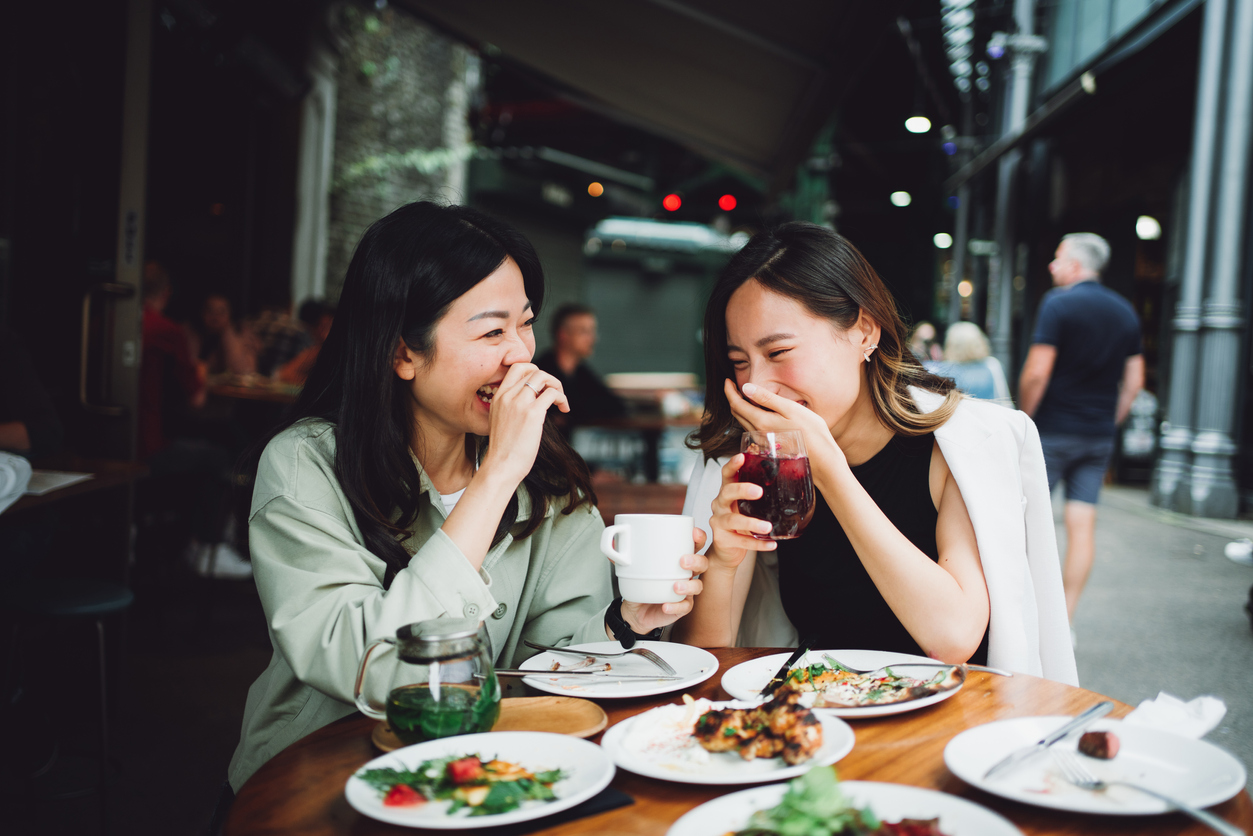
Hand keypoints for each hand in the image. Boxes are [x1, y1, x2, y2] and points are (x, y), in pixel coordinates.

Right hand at [479, 363, 569, 485]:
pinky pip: (552, 393)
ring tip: (560, 401)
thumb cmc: (504, 450)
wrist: (501, 466)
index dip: (534, 371)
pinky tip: (564, 409)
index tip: (542, 386)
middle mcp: (507, 396)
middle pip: (532, 370)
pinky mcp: (532, 414)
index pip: (517, 367)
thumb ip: (511, 407)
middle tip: (554, 393)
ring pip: (543, 377)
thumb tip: (534, 400)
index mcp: (498, 396)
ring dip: (557, 385)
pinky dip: (562, 398)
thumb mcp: (500, 420)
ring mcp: (519, 403)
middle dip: (548, 378)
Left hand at [620, 528, 707, 633]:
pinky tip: (665, 604)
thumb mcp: (630, 567)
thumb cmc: (639, 582)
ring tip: (675, 586)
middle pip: (702, 564)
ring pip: (698, 586)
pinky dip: (676, 606)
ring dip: (689, 585)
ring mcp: (686, 591)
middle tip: (682, 560)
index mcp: (678, 557)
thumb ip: (622, 555)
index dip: (698, 537)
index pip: (695, 544)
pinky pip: (685, 607)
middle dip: (696, 560)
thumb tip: (612, 543)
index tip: (693, 533)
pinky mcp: (680, 607)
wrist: (634, 610)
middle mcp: (686, 573)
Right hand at [707, 453, 776, 572]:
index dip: (732, 465)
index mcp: (726, 493)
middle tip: (758, 491)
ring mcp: (719, 522)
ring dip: (751, 522)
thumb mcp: (746, 505)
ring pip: (732, 520)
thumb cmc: (739, 521)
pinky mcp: (723, 539)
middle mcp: (719, 505)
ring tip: (767, 526)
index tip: (742, 457)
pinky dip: (758, 544)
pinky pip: (741, 541)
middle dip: (742, 490)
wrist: (727, 549)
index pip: (726, 474)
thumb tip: (787, 476)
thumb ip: (758, 492)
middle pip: (727, 492)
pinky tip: (772, 544)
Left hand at [726, 379, 845, 472]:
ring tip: (744, 397)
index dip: (729, 391)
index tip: (727, 381)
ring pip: (744, 422)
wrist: (822, 462)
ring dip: (741, 408)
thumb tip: (746, 388)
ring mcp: (762, 442)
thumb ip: (767, 398)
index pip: (736, 404)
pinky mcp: (769, 447)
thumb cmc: (812, 433)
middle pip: (737, 414)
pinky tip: (759, 413)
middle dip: (733, 398)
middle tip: (733, 386)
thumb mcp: (791, 409)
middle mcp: (757, 434)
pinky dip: (750, 418)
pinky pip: (753, 430)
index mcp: (761, 422)